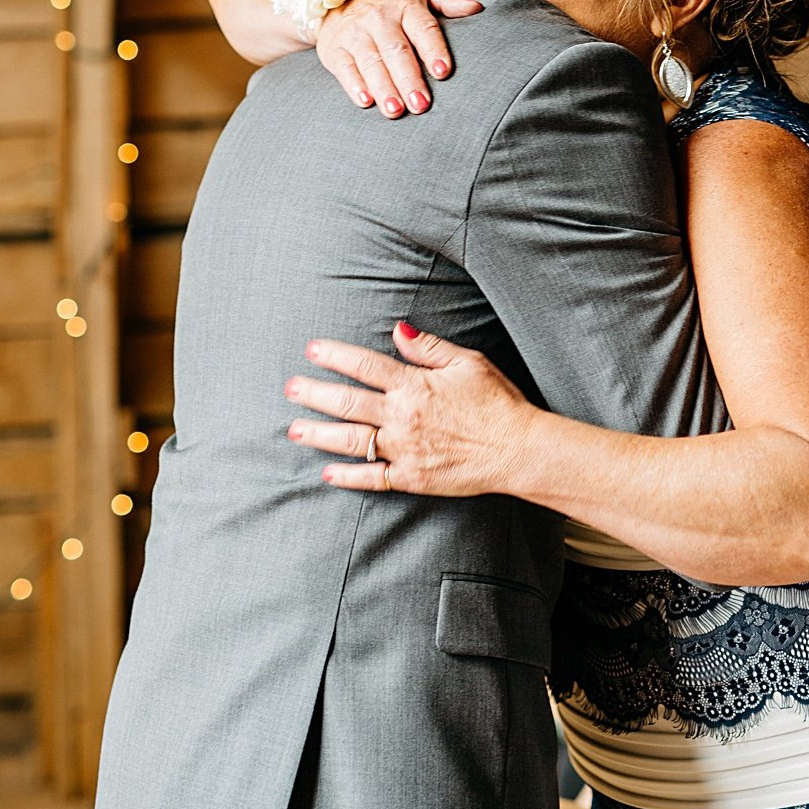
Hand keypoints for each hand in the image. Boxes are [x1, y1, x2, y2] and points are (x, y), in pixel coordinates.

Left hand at [283, 322, 533, 494]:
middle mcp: (403, 417)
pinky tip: (327, 472)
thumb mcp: (468, 362)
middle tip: (290, 388)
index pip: (365, 366)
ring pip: (351, 440)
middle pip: (348, 402)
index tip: (312, 350)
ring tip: (294, 429)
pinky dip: (347, 476)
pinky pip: (372, 478)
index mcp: (415, 385)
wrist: (517, 449)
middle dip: (314, 394)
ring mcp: (404, 449)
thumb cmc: (497, 402)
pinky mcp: (411, 477)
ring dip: (319, 434)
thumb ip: (429, 347)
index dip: (335, 355)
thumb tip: (398, 330)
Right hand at [314, 0, 481, 117]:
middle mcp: (378, 17)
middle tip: (421, 105)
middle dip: (409, 79)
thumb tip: (477, 8)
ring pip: (371, 62)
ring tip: (396, 111)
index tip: (443, 72)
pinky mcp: (334, 48)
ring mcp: (355, 33)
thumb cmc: (390, 2)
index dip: (433, 49)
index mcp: (405, 4)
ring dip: (384, 88)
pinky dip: (354, 85)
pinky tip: (366, 102)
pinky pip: (344, 68)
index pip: (423, 28)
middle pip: (396, 50)